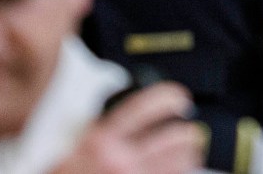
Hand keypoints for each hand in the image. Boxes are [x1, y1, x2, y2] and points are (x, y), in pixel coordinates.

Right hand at [51, 81, 205, 173]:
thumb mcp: (72, 146)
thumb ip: (98, 127)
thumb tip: (123, 109)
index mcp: (100, 141)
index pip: (143, 107)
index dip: (168, 97)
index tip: (178, 97)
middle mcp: (119, 161)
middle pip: (173, 137)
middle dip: (187, 131)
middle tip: (189, 129)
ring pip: (181, 162)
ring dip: (189, 154)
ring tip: (188, 150)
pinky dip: (181, 171)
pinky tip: (178, 168)